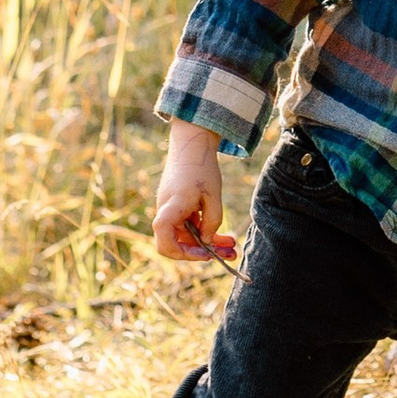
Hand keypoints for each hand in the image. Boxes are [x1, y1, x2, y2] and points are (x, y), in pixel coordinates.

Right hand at [155, 123, 237, 263]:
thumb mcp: (213, 197)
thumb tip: (206, 242)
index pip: (165, 243)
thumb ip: (211, 222)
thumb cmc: (202, 167)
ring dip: (207, 240)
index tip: (206, 253)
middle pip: (179, 242)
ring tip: (231, 244)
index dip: (184, 254)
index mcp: (171, 208)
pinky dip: (202, 229)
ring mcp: (170, 208)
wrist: (192, 142)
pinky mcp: (176, 205)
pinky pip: (187, 224)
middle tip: (230, 254)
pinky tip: (220, 231)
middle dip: (204, 251)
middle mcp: (166, 211)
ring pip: (185, 234)